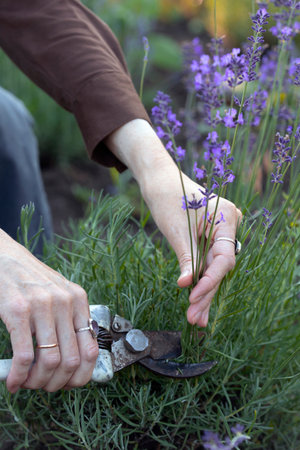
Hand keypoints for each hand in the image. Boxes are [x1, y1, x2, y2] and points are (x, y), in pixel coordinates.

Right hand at [0, 229, 98, 392]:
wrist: (5, 259)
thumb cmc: (31, 280)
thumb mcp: (59, 294)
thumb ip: (69, 320)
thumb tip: (73, 362)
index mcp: (79, 300)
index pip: (90, 350)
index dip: (80, 376)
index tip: (67, 384)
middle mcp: (65, 302)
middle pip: (71, 361)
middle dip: (57, 383)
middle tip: (43, 386)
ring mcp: (43, 306)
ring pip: (51, 361)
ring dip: (37, 382)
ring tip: (27, 383)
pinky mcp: (18, 311)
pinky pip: (25, 356)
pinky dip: (19, 376)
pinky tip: (13, 380)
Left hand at [143, 172, 241, 326]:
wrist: (159, 181)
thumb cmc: (167, 198)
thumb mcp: (177, 230)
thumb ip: (187, 257)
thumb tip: (187, 285)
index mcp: (226, 218)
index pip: (225, 257)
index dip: (211, 279)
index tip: (194, 296)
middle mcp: (227, 226)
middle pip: (219, 266)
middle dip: (206, 292)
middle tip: (194, 317)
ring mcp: (219, 233)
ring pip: (212, 268)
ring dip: (202, 291)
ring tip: (194, 317)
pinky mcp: (208, 239)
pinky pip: (205, 262)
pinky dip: (198, 279)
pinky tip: (196, 302)